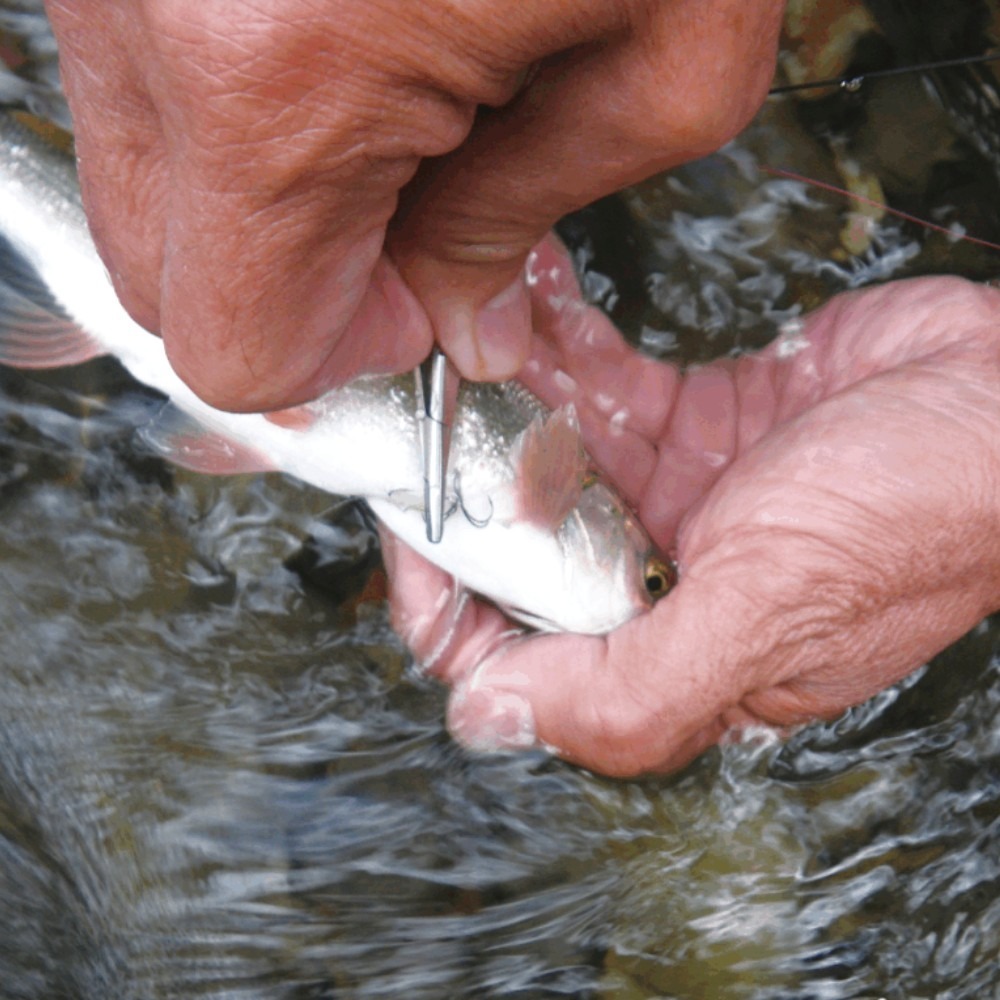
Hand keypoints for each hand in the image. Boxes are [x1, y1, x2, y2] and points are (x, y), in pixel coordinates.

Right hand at [45, 0, 783, 409]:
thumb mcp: (666, 60)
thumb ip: (522, 225)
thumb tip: (454, 323)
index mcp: (273, 79)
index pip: (236, 345)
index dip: (334, 355)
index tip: (410, 308)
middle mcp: (147, 0)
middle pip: (156, 271)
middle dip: (283, 280)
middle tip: (403, 217)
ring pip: (142, 164)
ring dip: (259, 179)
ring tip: (393, 95)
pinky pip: (146, 56)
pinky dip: (236, 84)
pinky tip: (344, 24)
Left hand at [384, 236, 999, 775]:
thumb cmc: (918, 517)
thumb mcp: (769, 618)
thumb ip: (626, 690)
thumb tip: (487, 723)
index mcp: (664, 656)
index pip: (503, 654)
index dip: (439, 593)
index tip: (403, 508)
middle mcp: (656, 585)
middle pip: (510, 545)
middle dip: (457, 475)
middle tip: (414, 399)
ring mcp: (670, 498)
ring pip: (545, 454)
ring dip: (500, 392)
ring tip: (458, 325)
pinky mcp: (691, 421)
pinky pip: (599, 384)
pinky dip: (558, 341)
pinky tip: (525, 290)